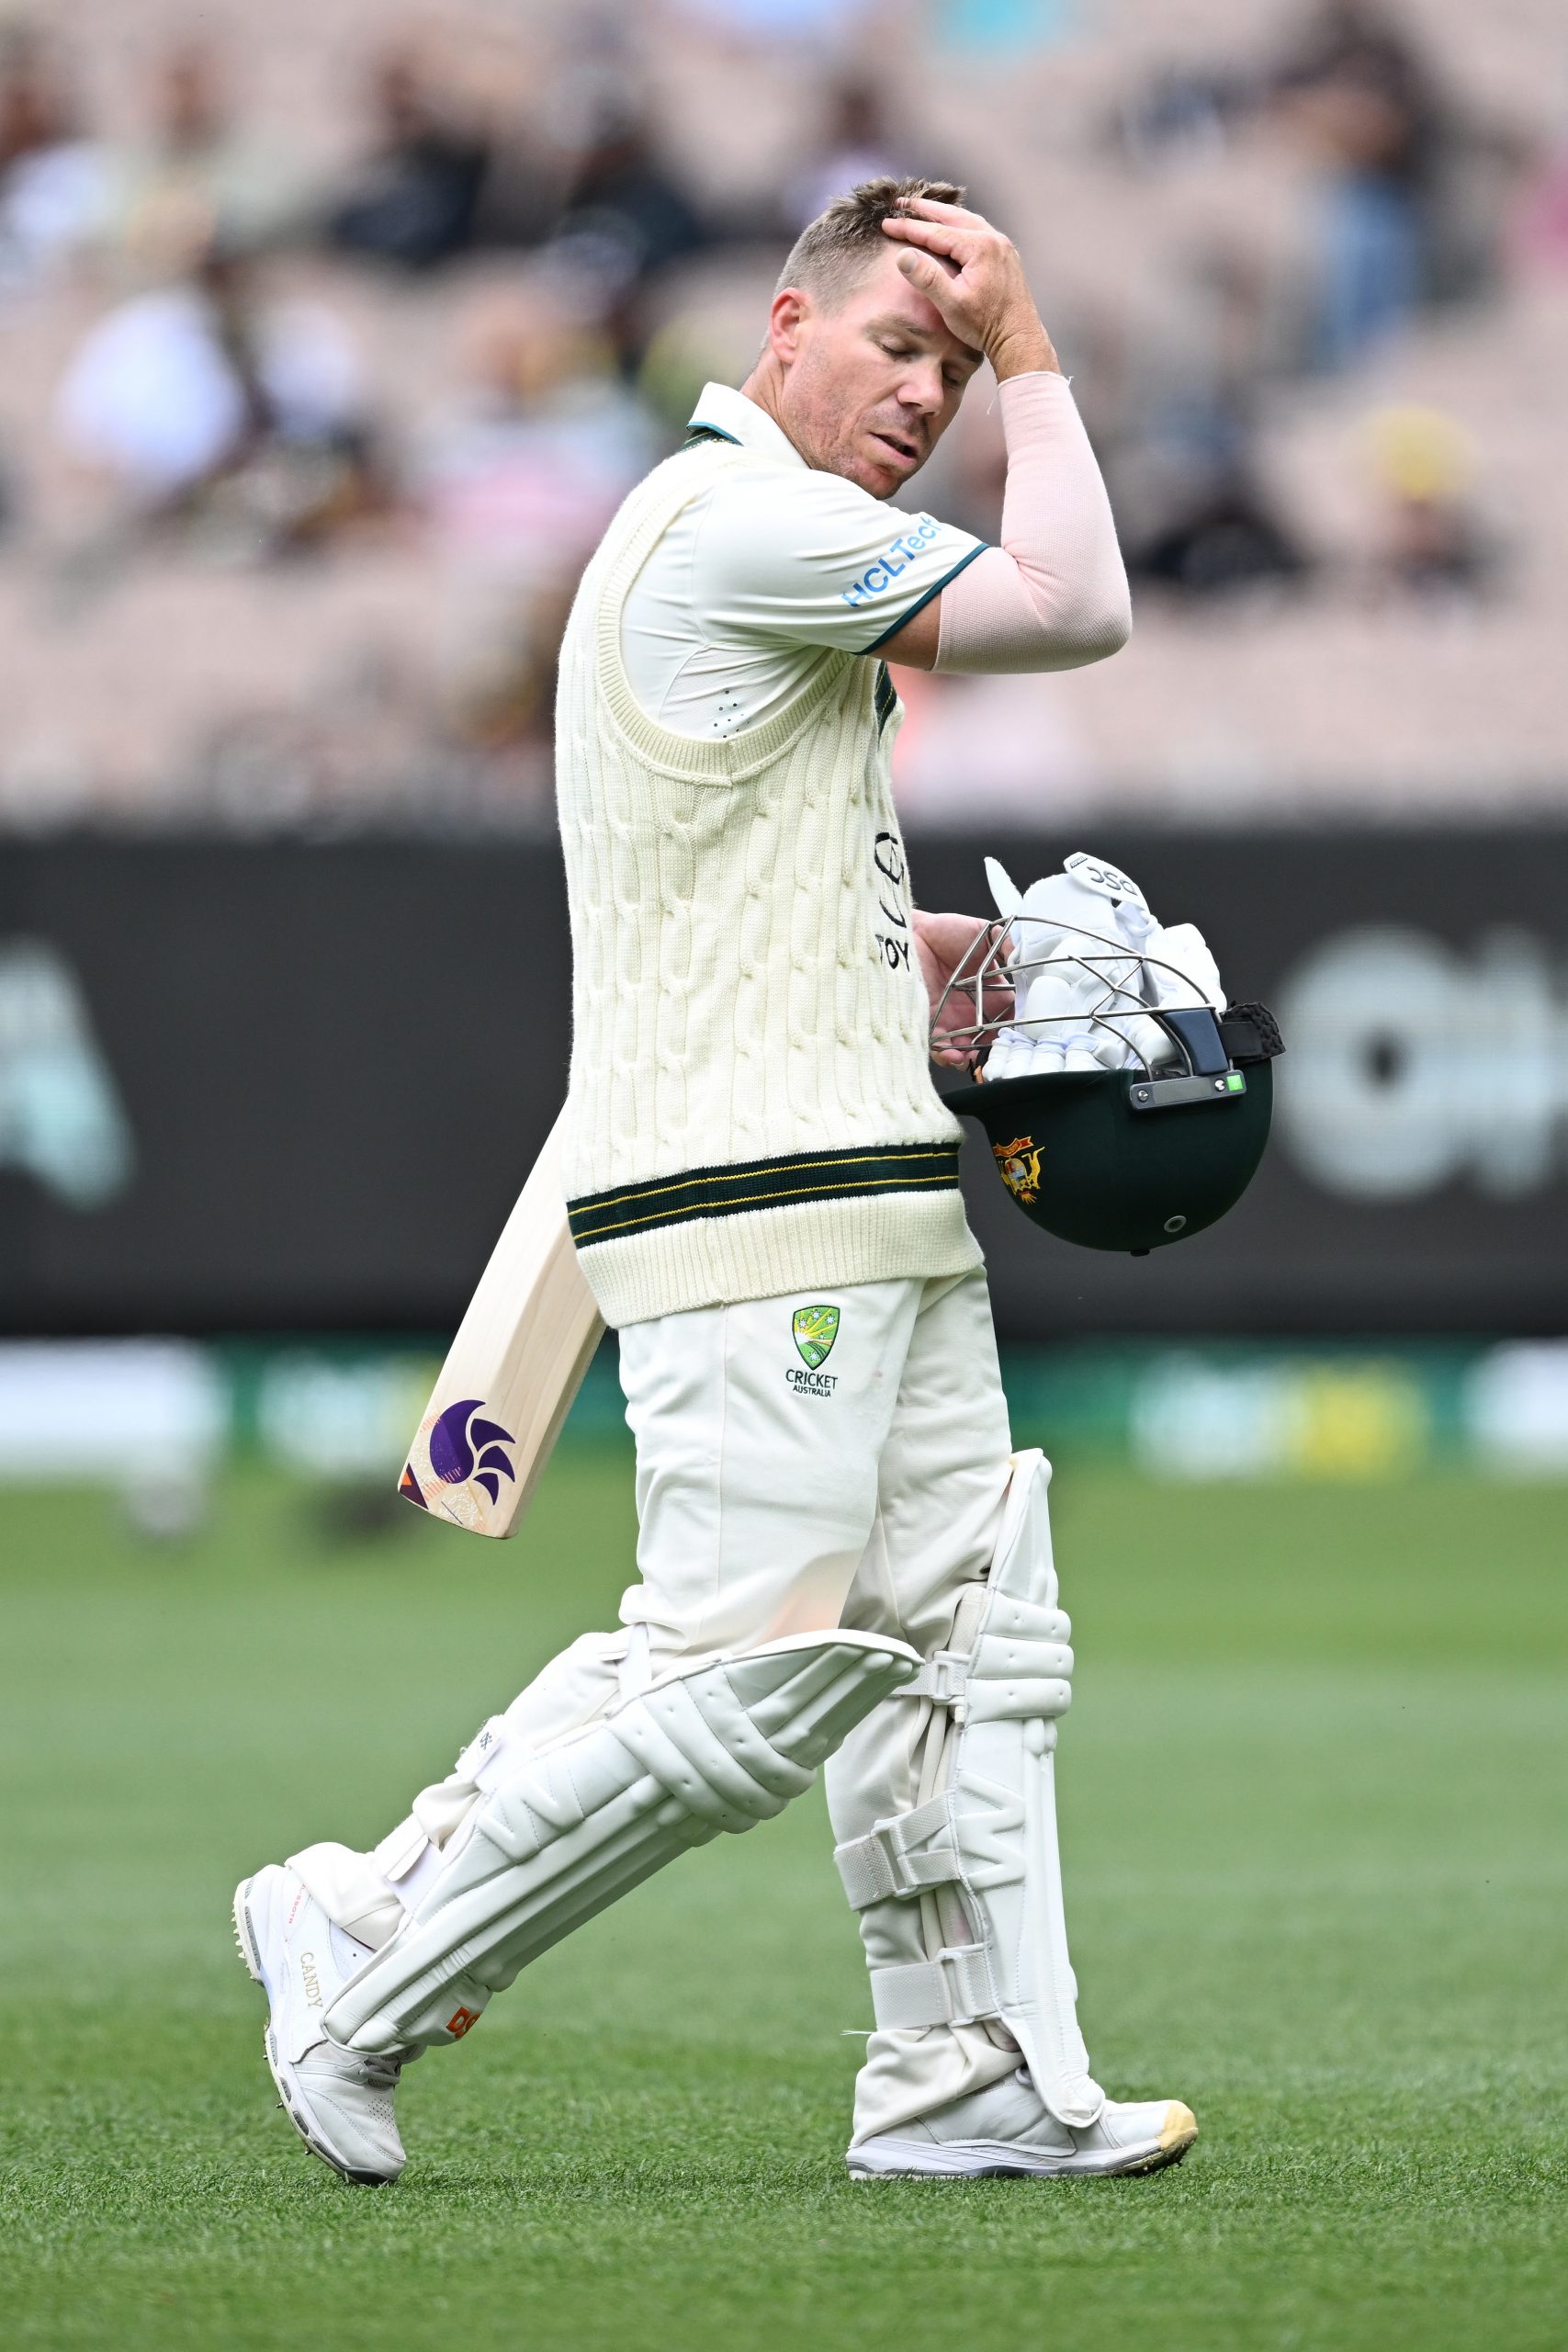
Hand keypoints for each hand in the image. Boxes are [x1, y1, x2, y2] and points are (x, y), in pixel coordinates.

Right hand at [881, 196, 1058, 380]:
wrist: (1019, 339)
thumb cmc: (987, 326)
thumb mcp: (952, 305)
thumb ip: (928, 278)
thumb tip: (903, 256)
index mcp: (980, 247)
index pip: (935, 232)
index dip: (908, 228)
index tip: (886, 224)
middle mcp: (993, 239)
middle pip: (953, 217)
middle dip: (925, 209)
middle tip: (901, 203)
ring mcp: (1002, 246)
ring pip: (967, 221)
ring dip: (943, 215)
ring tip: (923, 210)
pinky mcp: (1004, 256)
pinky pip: (978, 231)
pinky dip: (960, 225)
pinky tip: (951, 229)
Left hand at [915, 910, 1013, 1066]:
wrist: (913, 932)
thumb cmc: (946, 931)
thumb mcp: (986, 932)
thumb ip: (1008, 943)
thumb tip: (1024, 956)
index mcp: (993, 994)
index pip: (1011, 1019)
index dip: (1017, 1029)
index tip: (1021, 1035)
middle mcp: (975, 1010)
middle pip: (990, 1040)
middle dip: (994, 1052)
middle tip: (997, 1055)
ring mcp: (953, 1019)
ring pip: (966, 1049)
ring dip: (971, 1058)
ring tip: (972, 1059)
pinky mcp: (931, 1022)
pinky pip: (940, 1046)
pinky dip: (947, 1055)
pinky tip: (953, 1054)